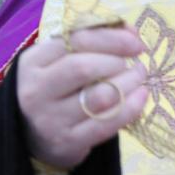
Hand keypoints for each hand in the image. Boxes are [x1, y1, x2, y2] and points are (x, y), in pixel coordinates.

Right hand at [17, 26, 147, 168]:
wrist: (33, 137)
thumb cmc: (56, 88)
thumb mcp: (60, 60)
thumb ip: (91, 41)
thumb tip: (131, 32)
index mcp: (33, 62)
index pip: (74, 40)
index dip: (110, 37)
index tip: (135, 40)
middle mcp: (37, 90)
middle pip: (84, 67)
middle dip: (117, 61)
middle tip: (135, 63)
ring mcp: (51, 119)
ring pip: (100, 96)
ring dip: (129, 82)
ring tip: (138, 77)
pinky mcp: (68, 142)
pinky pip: (108, 123)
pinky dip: (131, 106)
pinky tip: (141, 95)